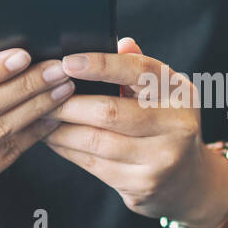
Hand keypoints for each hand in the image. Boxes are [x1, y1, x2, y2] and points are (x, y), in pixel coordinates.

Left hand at [44, 37, 227, 225]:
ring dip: (61, 129)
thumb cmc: (166, 126)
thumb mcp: (163, 94)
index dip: (101, 65)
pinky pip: (92, 164)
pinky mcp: (141, 185)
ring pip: (96, 141)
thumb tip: (118, 43)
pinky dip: (67, 149)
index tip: (67, 63)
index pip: (139, 71)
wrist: (187, 181)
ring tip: (40, 117)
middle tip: (41, 95)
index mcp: (180, 93)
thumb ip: (139, 69)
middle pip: (110, 111)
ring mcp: (161, 159)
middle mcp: (177, 125)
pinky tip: (53, 139)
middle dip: (68, 103)